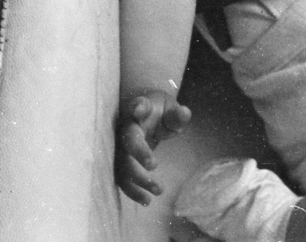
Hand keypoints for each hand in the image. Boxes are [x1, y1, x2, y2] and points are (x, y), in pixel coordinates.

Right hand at [116, 89, 192, 205]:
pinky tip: (147, 200)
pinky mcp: (120, 161)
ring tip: (159, 190)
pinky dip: (132, 190)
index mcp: (140, 108)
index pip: (138, 105)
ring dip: (138, 179)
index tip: (138, 109)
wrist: (140, 112)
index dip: (138, 107)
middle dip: (139, 152)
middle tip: (154, 165)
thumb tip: (184, 112)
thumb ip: (177, 114)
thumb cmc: (158, 110)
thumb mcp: (170, 108)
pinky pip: (122, 177)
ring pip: (123, 163)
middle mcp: (126, 127)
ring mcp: (120, 145)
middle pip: (128, 140)